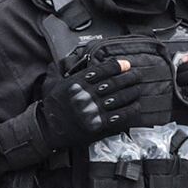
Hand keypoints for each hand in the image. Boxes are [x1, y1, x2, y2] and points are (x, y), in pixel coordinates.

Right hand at [42, 44, 172, 143]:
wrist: (48, 130)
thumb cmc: (51, 107)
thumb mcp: (51, 82)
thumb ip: (59, 67)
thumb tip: (70, 58)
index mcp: (76, 84)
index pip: (101, 70)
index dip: (116, 66)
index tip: (126, 64)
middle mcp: (86, 96)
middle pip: (114, 83)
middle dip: (129, 77)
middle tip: (138, 75)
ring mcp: (93, 111)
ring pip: (119, 98)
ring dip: (132, 92)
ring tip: (139, 88)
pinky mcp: (98, 125)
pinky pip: (119, 115)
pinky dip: (130, 110)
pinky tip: (136, 106)